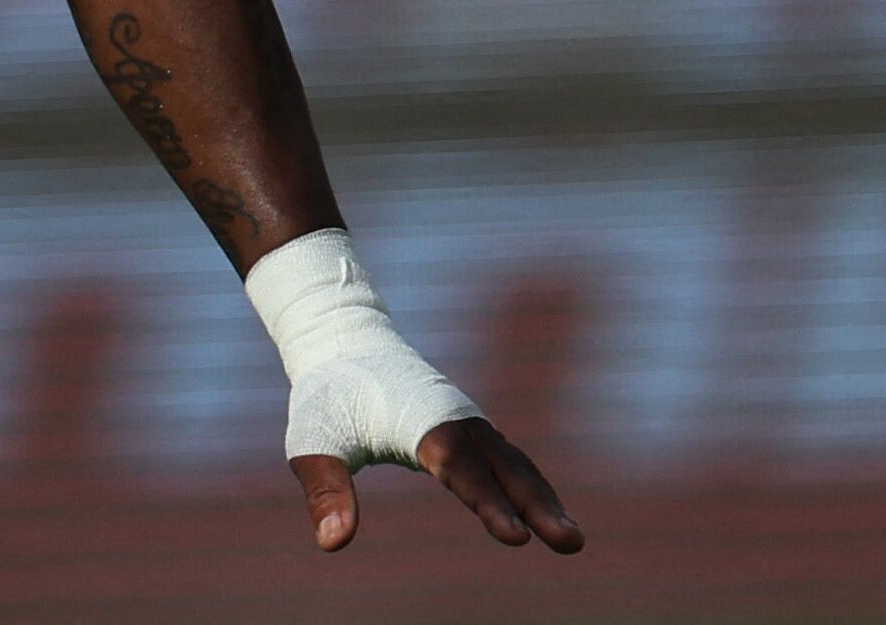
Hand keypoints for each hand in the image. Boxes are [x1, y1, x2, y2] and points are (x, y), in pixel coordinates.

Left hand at [293, 413, 582, 555]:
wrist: (344, 342)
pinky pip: (509, 462)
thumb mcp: (314, 440)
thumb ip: (326, 489)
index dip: (488, 503)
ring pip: (514, 465)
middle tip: (571, 544)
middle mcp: (453, 420)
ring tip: (571, 541)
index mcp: (416, 421)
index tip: (516, 536)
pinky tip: (549, 518)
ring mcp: (468, 423)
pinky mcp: (472, 431)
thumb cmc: (328, 395)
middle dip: (538, 506)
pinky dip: (532, 488)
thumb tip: (332, 543)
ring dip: (544, 501)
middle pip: (503, 466)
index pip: (458, 468)